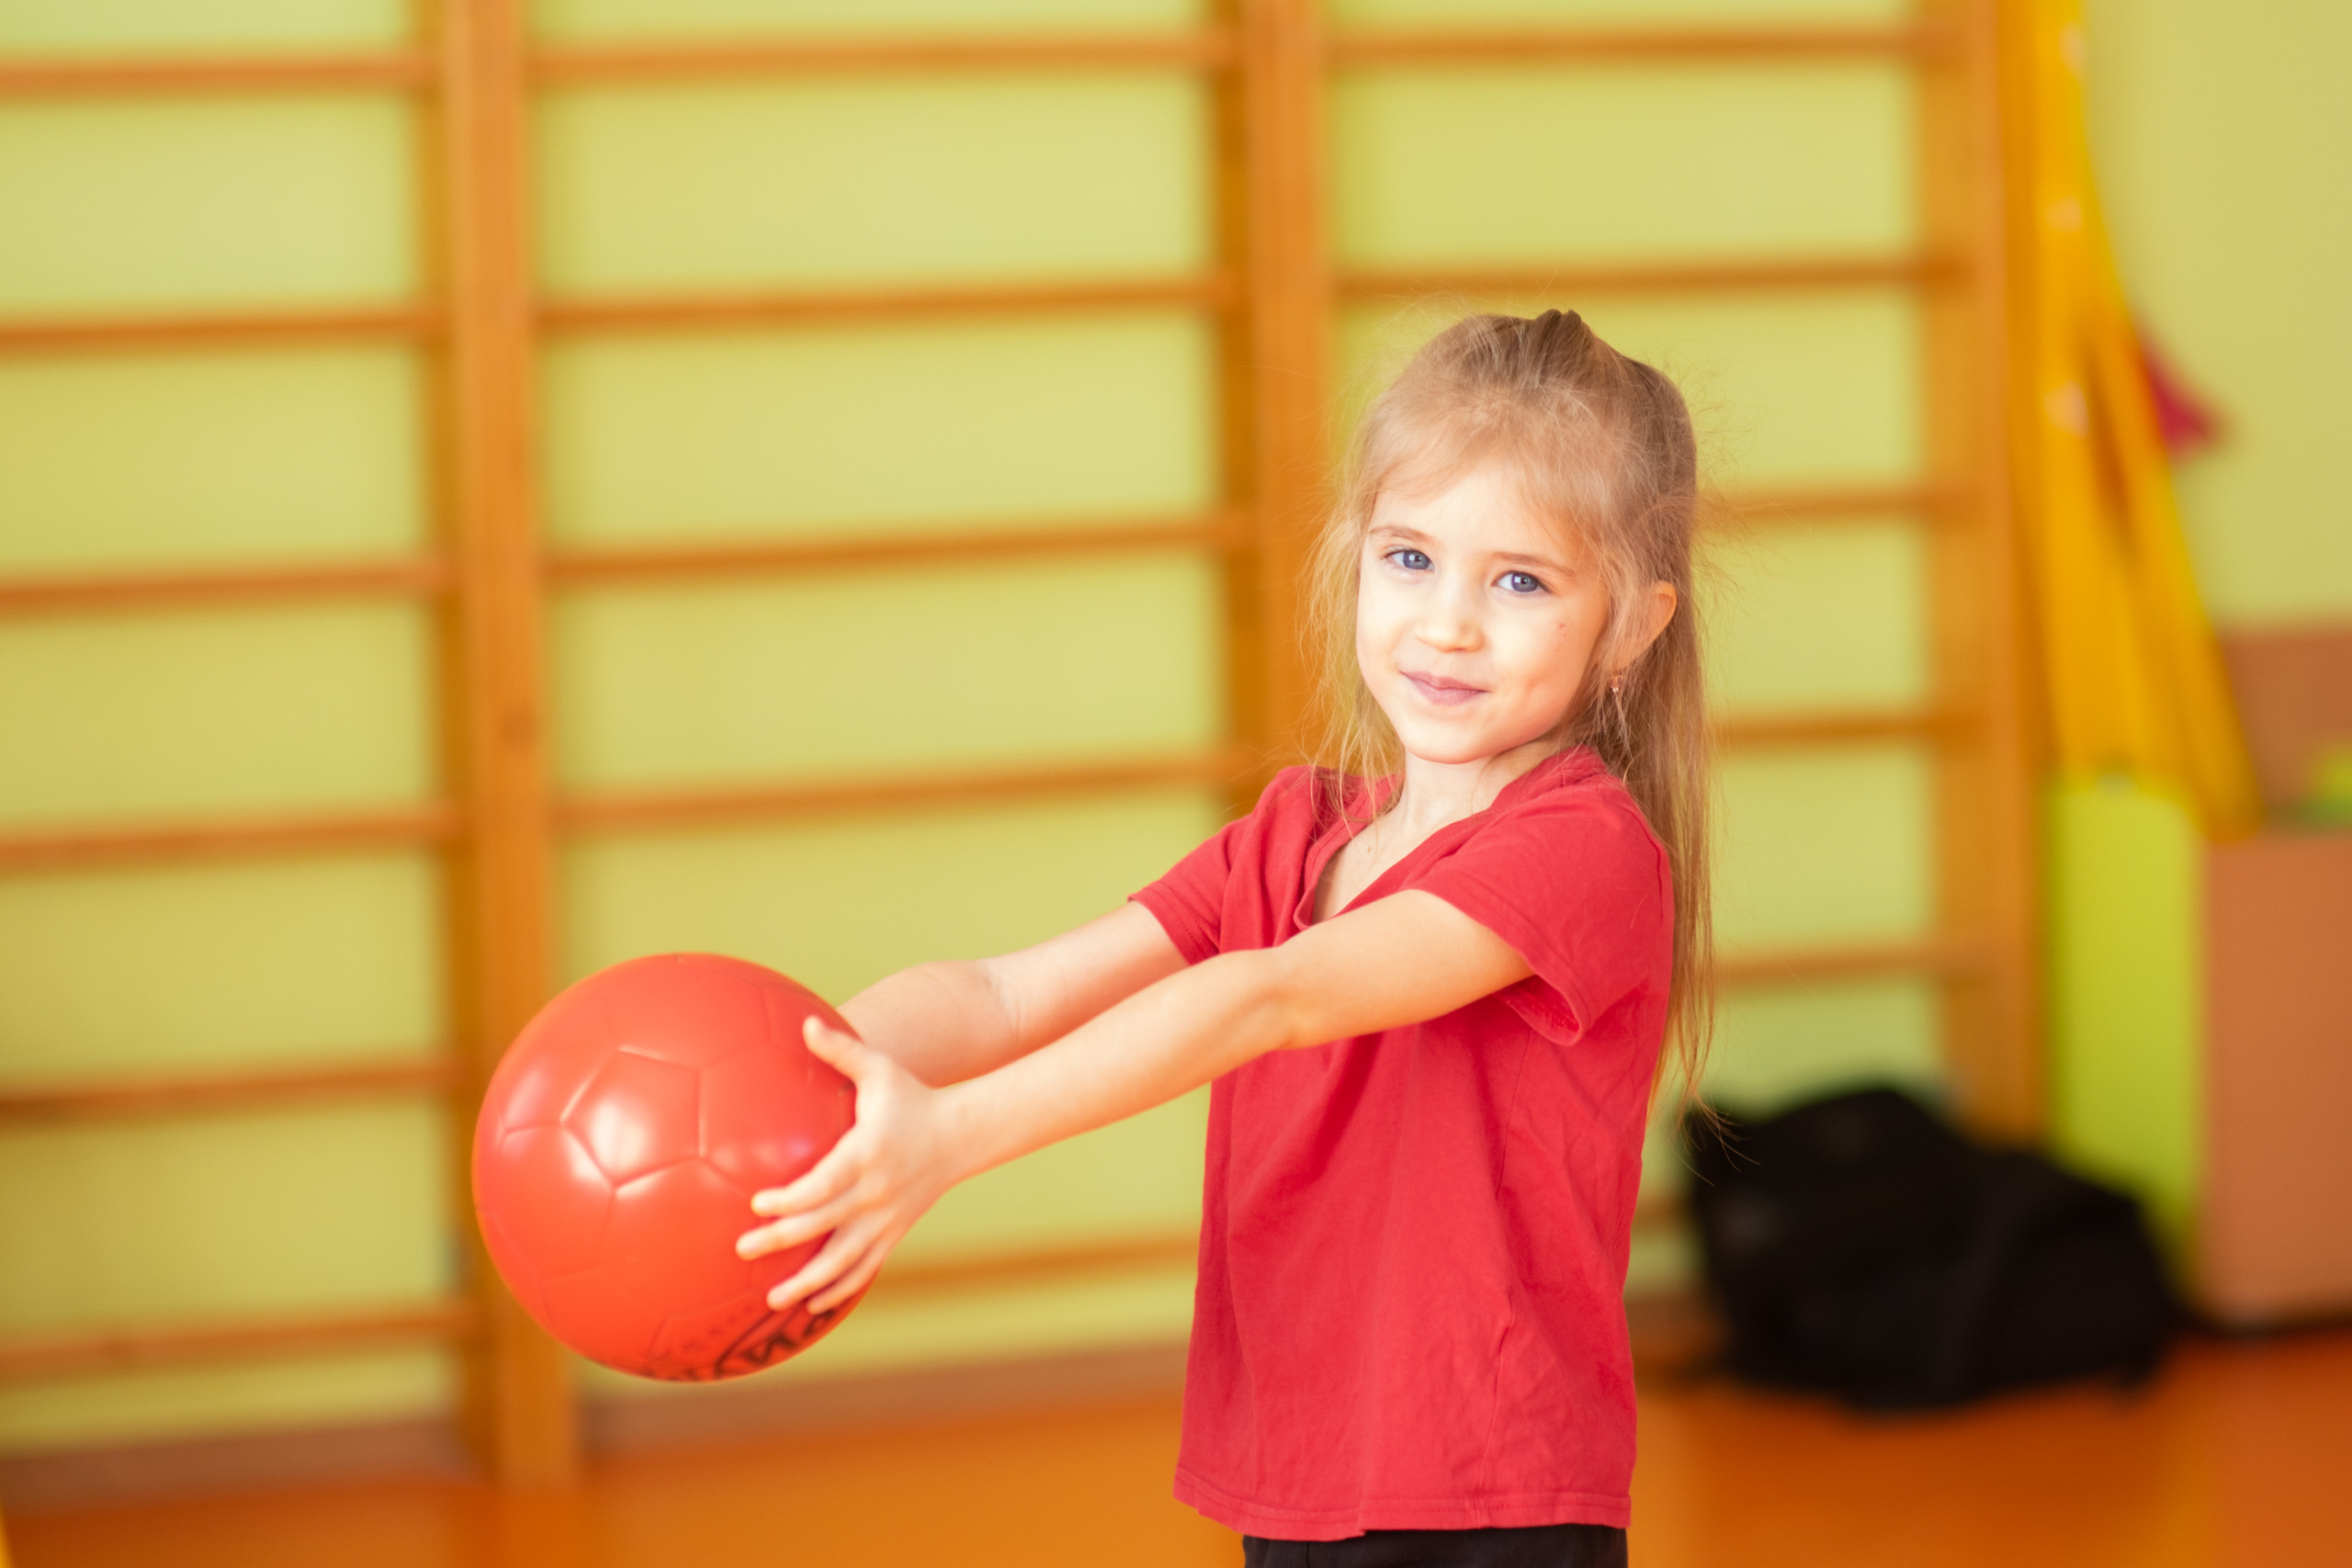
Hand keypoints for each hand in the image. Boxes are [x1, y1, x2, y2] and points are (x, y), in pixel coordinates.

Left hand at [735, 1015, 961, 1314]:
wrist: (961, 1136)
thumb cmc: (912, 1098)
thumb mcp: (880, 1070)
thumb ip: (841, 1049)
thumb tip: (805, 1021)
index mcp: (867, 1155)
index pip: (823, 1184)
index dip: (790, 1199)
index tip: (757, 1204)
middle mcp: (876, 1193)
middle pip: (824, 1225)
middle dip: (782, 1240)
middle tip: (742, 1249)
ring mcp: (886, 1219)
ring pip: (843, 1259)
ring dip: (807, 1281)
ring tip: (771, 1298)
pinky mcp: (893, 1233)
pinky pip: (864, 1268)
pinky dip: (838, 1289)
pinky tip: (811, 1304)